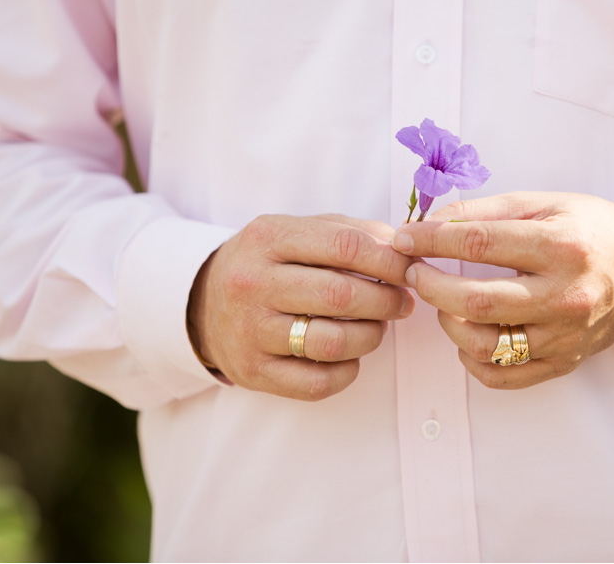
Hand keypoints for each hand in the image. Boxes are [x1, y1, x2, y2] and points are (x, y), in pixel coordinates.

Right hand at [188, 214, 415, 400]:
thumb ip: (350, 232)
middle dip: (387, 300)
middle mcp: (252, 283)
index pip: (345, 246)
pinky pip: (318, 382)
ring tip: (378, 326)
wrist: (203, 303)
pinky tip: (351, 356)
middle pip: (341, 295)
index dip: (389, 260)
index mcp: (268, 238)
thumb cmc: (269, 263)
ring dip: (371, 336)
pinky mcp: (253, 371)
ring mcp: (250, 331)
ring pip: (332, 342)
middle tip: (402, 302)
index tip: (409, 269)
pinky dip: (348, 371)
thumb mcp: (297, 231)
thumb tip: (403, 247)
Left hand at [391, 192, 613, 388]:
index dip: (431, 241)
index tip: (405, 238)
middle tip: (415, 272)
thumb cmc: (589, 230)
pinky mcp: (564, 363)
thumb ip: (484, 212)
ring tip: (444, 303)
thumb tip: (429, 225)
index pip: (479, 244)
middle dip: (431, 286)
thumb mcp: (543, 204)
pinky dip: (473, 360)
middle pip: (476, 302)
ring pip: (485, 346)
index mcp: (560, 247)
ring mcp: (564, 336)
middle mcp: (565, 296)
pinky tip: (468, 336)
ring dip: (448, 324)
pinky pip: (502, 377)